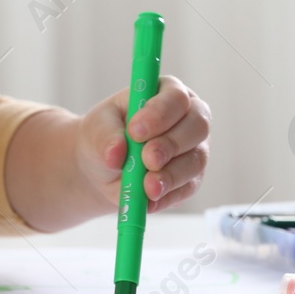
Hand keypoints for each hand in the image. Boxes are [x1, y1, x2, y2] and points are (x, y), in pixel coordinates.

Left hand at [78, 75, 210, 213]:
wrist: (101, 168)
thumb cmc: (104, 136)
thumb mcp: (97, 128)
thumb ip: (106, 136)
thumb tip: (116, 154)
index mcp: (167, 93)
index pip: (176, 98)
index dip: (160, 114)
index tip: (135, 131)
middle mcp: (188, 118)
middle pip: (197, 126)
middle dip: (171, 144)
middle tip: (147, 159)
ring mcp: (194, 149)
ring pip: (196, 160)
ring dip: (171, 175)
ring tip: (146, 187)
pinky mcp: (191, 179)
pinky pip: (187, 188)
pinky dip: (168, 196)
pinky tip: (149, 200)